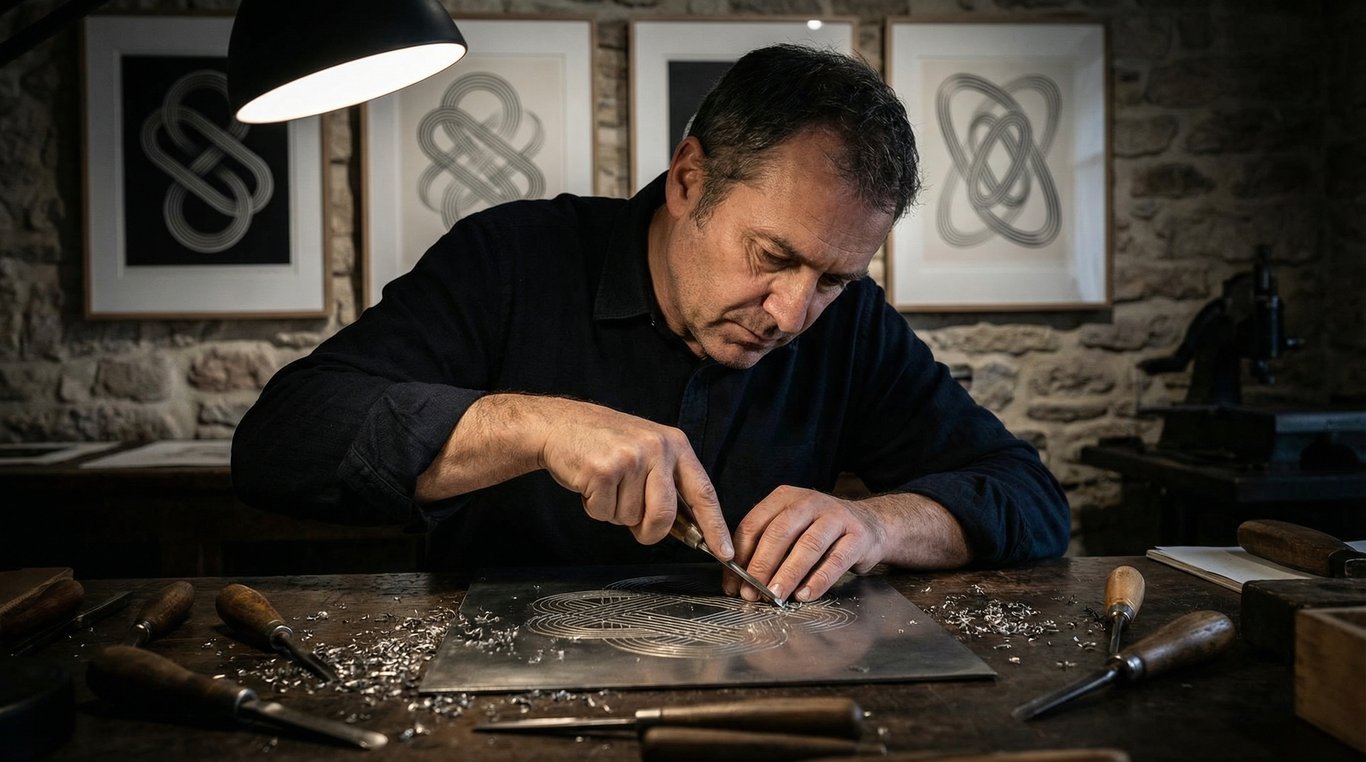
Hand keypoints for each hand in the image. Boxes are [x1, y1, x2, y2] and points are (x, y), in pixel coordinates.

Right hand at [536, 398, 731, 554]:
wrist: (561, 425)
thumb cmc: (605, 443)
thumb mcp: (648, 450)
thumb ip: (668, 484)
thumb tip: (687, 528)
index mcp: (675, 445)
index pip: (703, 492)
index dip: (714, 526)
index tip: (724, 551)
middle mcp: (657, 448)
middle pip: (664, 515)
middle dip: (649, 531)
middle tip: (635, 524)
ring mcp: (630, 458)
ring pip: (631, 517)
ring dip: (615, 512)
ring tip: (607, 484)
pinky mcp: (603, 470)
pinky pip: (605, 512)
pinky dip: (595, 507)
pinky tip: (591, 483)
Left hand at [727, 486, 885, 603]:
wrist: (871, 524)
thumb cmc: (821, 532)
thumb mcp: (792, 529)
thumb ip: (767, 548)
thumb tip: (739, 582)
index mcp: (785, 498)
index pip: (754, 524)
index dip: (741, 555)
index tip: (733, 583)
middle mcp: (809, 502)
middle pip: (779, 533)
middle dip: (762, 565)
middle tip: (752, 591)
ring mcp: (836, 516)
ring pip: (807, 546)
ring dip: (788, 574)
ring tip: (775, 595)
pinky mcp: (857, 536)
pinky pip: (835, 560)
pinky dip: (818, 580)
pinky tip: (804, 595)